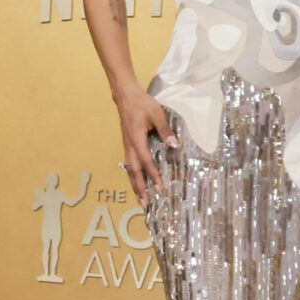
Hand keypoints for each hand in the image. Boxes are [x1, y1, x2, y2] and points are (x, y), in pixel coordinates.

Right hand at [112, 85, 175, 202]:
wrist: (126, 96)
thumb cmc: (141, 103)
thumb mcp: (156, 113)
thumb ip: (165, 130)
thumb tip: (174, 144)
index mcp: (136, 139)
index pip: (145, 161)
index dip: (152, 174)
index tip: (159, 187)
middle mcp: (129, 145)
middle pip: (133, 171)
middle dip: (139, 187)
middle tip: (145, 203)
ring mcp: (127, 145)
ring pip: (129, 169)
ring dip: (134, 184)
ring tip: (140, 198)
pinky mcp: (128, 144)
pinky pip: (129, 164)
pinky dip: (133, 175)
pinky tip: (137, 182)